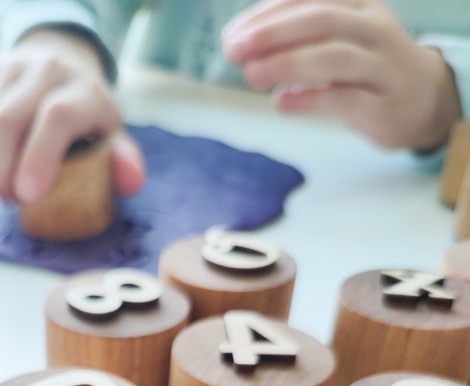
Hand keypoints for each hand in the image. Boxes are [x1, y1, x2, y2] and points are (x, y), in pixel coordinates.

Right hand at [0, 30, 144, 202]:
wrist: (60, 68)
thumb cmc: (87, 120)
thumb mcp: (110, 138)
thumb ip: (122, 161)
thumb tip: (131, 182)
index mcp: (84, 89)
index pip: (57, 116)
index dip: (40, 157)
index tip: (29, 196)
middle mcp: (47, 70)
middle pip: (8, 120)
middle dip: (2, 169)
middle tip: (10, 200)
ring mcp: (11, 68)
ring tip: (4, 186)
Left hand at [222, 0, 460, 151]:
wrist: (423, 99)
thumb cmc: (364, 66)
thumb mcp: (337, 37)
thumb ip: (294, 36)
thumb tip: (239, 42)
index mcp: (359, 4)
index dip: (268, 14)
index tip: (233, 37)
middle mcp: (373, 29)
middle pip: (323, 20)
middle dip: (274, 33)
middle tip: (235, 51)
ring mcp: (382, 67)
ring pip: (335, 57)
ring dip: (288, 65)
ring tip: (251, 76)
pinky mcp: (383, 106)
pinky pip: (346, 98)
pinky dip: (310, 99)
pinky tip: (281, 103)